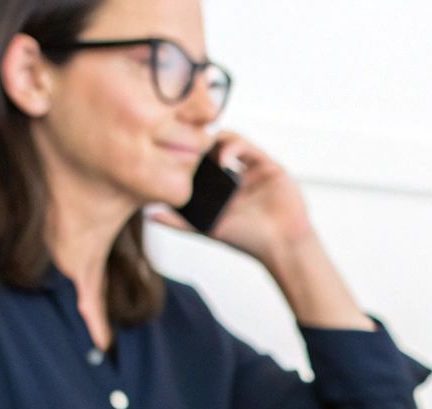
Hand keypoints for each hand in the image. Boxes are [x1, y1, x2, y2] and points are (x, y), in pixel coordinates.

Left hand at [148, 131, 313, 265]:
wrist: (281, 244)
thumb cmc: (247, 240)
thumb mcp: (206, 228)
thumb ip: (179, 222)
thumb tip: (150, 216)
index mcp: (222, 190)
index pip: (201, 163)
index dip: (188, 156)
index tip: (172, 155)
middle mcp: (237, 177)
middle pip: (213, 147)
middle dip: (199, 143)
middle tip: (185, 145)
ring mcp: (253, 168)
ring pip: (229, 141)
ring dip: (214, 142)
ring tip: (205, 155)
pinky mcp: (268, 164)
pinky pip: (247, 145)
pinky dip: (232, 147)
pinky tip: (223, 160)